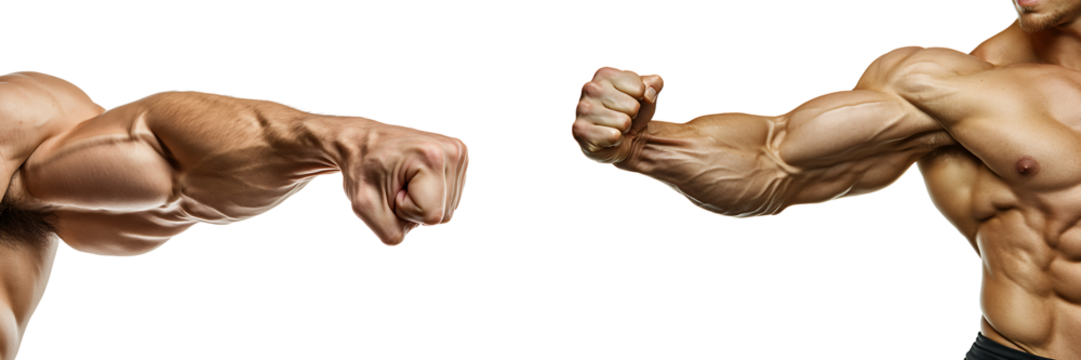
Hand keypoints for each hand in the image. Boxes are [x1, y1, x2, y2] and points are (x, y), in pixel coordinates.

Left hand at [339, 121, 470, 245]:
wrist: (361, 140)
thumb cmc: (361, 170)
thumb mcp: (366, 207)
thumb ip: (392, 233)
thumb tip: (412, 235)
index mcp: (432, 157)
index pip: (431, 215)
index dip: (404, 210)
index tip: (389, 189)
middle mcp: (453, 151)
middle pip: (445, 214)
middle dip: (415, 208)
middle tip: (395, 186)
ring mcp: (460, 152)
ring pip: (450, 208)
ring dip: (424, 203)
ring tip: (405, 181)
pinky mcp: (461, 156)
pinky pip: (452, 197)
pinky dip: (433, 195)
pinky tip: (417, 178)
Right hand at [570, 66, 664, 164]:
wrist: (622, 138)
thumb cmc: (632, 111)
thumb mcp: (648, 93)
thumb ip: (655, 83)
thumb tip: (648, 95)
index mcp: (604, 74)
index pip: (639, 88)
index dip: (640, 98)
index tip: (629, 101)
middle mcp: (589, 88)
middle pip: (632, 106)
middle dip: (632, 115)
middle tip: (621, 116)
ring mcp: (582, 109)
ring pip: (624, 122)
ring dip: (623, 128)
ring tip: (614, 126)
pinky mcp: (581, 131)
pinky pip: (613, 137)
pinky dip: (615, 140)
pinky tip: (606, 137)